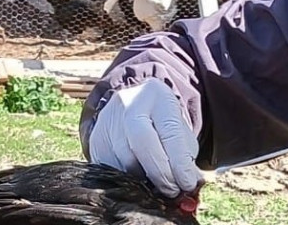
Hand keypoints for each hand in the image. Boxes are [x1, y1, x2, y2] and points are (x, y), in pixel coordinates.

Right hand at [88, 79, 202, 196]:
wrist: (133, 106)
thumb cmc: (162, 123)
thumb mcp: (179, 131)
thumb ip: (187, 156)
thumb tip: (192, 184)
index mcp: (157, 96)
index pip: (169, 132)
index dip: (180, 163)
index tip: (188, 184)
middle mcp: (129, 103)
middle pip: (142, 141)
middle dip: (160, 172)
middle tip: (172, 190)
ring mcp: (107, 120)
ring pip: (124, 159)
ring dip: (143, 180)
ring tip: (157, 188)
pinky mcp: (95, 139)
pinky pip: (110, 168)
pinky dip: (127, 180)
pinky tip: (138, 183)